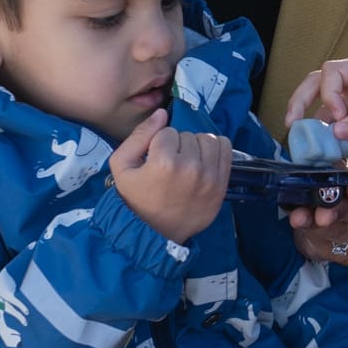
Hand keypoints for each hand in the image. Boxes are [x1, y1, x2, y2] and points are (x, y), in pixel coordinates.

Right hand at [110, 111, 229, 241]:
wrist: (156, 233)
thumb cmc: (136, 199)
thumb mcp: (122, 166)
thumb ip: (139, 135)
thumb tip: (162, 113)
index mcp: (165, 162)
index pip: (167, 132)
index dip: (159, 143)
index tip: (155, 160)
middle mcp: (192, 167)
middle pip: (188, 135)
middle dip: (178, 145)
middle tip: (170, 165)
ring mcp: (210, 176)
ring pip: (207, 139)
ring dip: (197, 146)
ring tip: (186, 162)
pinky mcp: (222, 184)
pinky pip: (225, 148)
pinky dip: (215, 149)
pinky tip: (202, 161)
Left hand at [283, 148, 347, 268]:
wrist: (342, 193)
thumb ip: (343, 160)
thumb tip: (326, 163)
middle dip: (341, 211)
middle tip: (322, 209)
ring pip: (347, 234)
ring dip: (320, 225)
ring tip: (301, 216)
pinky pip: (330, 246)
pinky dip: (310, 232)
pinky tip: (300, 221)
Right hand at [287, 58, 347, 169]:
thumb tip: (333, 131)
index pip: (333, 72)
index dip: (327, 94)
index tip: (337, 118)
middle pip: (320, 83)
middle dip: (302, 100)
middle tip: (291, 123)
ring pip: (324, 106)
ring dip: (313, 122)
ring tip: (306, 144)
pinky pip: (336, 125)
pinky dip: (328, 137)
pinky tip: (326, 152)